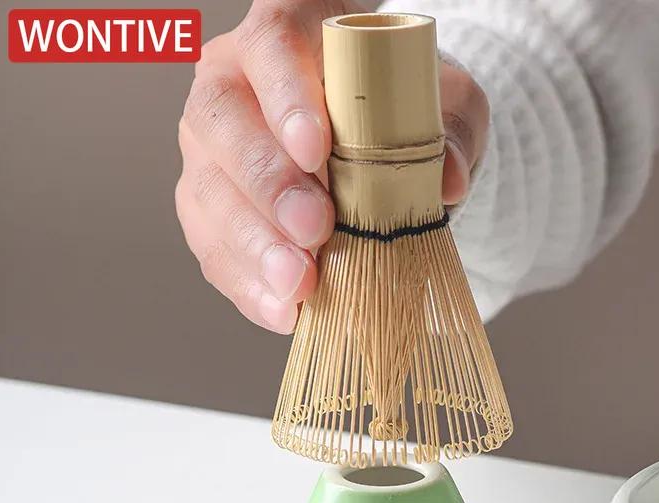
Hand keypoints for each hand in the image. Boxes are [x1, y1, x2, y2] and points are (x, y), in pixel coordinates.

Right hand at [176, 1, 488, 332]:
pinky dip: (249, 286)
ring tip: (300, 285)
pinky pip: (213, 250)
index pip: (273, 44)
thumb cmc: (404, 114)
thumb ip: (450, 131)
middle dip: (268, 183)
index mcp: (287, 35)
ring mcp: (210, 152)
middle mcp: (231, 85)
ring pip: (208, 193)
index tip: (317, 150)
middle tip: (314, 229)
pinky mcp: (208, 211)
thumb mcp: (446, 108)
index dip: (286, 95)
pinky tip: (286, 311)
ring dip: (254, 245)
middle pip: (223, 121)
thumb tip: (446, 180)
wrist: (380, 157)